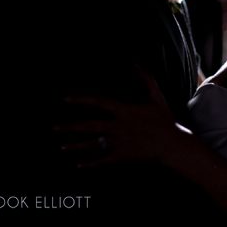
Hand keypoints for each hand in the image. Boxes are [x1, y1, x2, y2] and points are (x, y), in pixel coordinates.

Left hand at [55, 68, 184, 166]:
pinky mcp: (122, 157)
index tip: (66, 99)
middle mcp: (118, 127)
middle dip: (70, 127)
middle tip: (54, 128)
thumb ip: (146, 79)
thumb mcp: (156, 97)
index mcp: (124, 111)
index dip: (81, 100)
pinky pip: (103, 160)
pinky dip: (91, 163)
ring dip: (76, 146)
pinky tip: (79, 164)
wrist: (172, 144)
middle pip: (89, 126)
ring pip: (93, 145)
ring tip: (61, 147)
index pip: (98, 103)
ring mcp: (119, 143)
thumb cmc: (165, 120)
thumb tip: (137, 62)